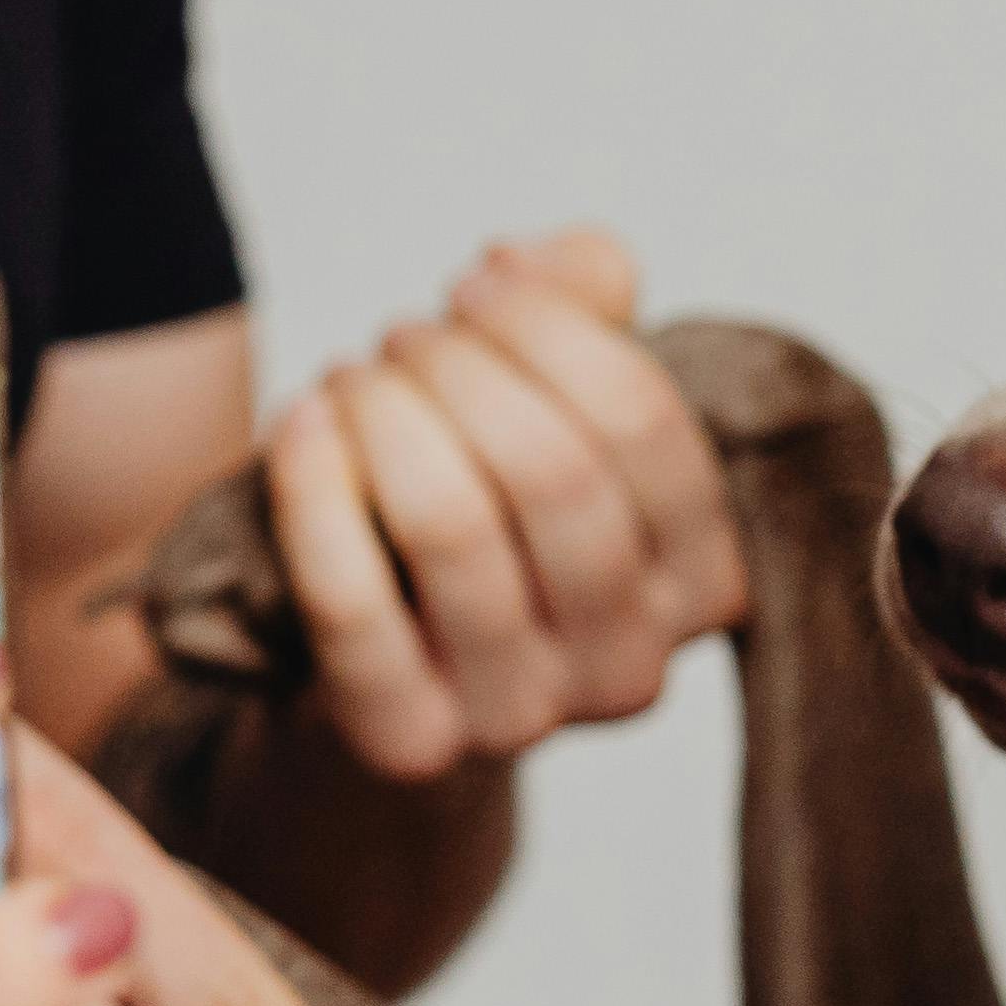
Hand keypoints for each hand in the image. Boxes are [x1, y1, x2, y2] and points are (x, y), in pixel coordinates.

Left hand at [258, 230, 747, 784]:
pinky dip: (314, 489)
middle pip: (551, 472)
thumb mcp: (559, 402)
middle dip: (459, 368)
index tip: (477, 288)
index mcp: (705, 582)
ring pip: (451, 526)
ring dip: (385, 415)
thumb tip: (543, 262)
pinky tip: (300, 423)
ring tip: (354, 378)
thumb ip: (584, 306)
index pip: (643, 427)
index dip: (548, 327)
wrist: (391, 659)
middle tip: (405, 336)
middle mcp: (632, 667)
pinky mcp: (410, 742)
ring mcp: (524, 718)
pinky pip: (350, 602)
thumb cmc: (492, 511)